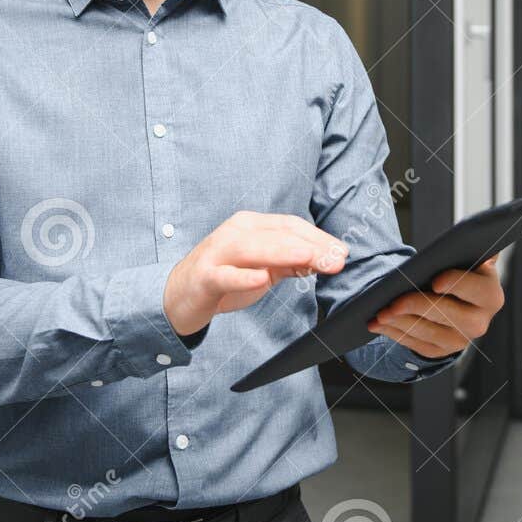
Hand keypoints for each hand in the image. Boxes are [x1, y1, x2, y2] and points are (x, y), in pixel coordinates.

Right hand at [164, 212, 348, 336]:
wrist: (179, 296)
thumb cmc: (224, 278)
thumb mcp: (264, 268)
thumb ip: (292, 262)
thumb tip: (327, 259)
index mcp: (251, 226)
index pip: (291, 225)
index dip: (319, 237)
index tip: (342, 252)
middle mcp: (235, 233)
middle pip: (278, 234)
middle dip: (311, 246)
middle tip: (336, 260)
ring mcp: (218, 253)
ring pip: (254, 248)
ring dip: (284, 252)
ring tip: (310, 258)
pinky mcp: (205, 276)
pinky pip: (226, 275)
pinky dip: (244, 276)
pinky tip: (262, 279)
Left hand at [366, 256, 503, 357]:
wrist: (453, 301)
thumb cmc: (456, 273)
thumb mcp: (466, 259)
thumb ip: (471, 246)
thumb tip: (478, 228)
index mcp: (490, 294)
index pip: (475, 289)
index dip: (456, 284)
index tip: (435, 281)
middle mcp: (480, 322)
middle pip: (447, 314)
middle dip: (416, 307)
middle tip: (391, 303)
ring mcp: (461, 339)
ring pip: (427, 332)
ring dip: (399, 322)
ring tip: (378, 313)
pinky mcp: (441, 350)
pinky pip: (416, 344)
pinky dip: (396, 333)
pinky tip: (379, 324)